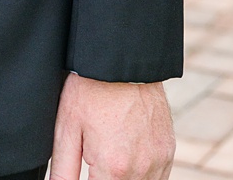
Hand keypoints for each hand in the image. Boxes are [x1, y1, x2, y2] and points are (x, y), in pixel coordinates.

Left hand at [48, 74, 170, 179]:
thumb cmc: (90, 92)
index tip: (85, 171)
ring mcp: (159, 161)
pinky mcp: (168, 152)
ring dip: (123, 179)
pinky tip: (124, 161)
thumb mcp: (67, 128)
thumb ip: (64, 169)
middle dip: (104, 178)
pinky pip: (158, 178)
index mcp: (113, 168)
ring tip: (108, 156)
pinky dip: (141, 176)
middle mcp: (141, 170)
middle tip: (93, 165)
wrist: (122, 64)